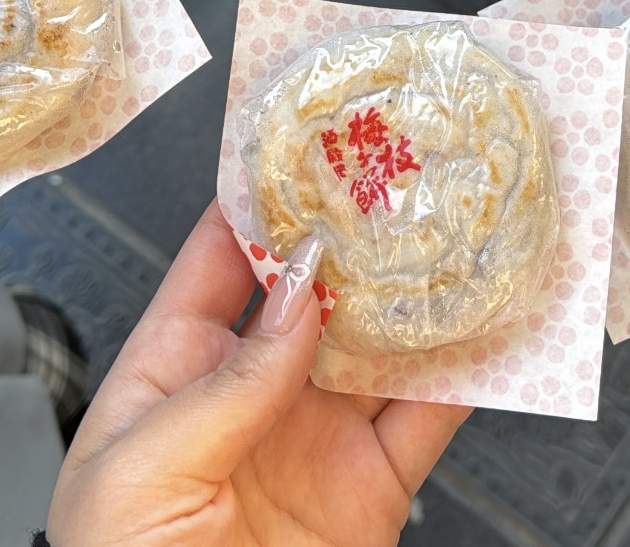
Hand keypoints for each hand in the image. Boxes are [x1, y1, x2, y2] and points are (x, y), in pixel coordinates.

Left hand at [47, 201, 468, 545]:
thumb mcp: (139, 476)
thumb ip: (227, 381)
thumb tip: (300, 288)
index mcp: (172, 374)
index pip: (219, 261)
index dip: (262, 198)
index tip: (308, 142)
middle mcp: (251, 392)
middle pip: (314, 289)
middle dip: (357, 230)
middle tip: (401, 170)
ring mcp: (316, 435)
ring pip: (380, 340)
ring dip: (419, 288)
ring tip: (457, 228)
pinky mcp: (373, 487)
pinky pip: (428, 416)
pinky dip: (467, 371)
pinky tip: (489, 327)